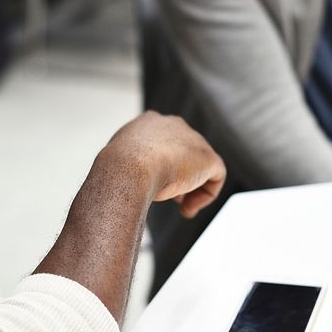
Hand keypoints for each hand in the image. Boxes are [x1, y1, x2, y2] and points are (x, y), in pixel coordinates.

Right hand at [103, 111, 225, 217]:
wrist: (127, 168)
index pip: (162, 143)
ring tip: (178, 205)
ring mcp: (193, 139)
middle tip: (167, 195)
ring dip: (190, 188)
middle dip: (177, 175)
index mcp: (149, 122)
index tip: (153, 183)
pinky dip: (204, 196)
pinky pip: (215, 177)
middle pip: (183, 153)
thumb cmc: (116, 170)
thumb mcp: (116, 165)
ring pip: (199, 166)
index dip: (160, 165)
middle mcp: (173, 124)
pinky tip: (187, 209)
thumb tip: (129, 180)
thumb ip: (127, 167)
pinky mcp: (208, 157)